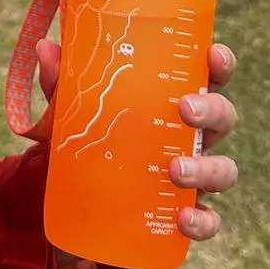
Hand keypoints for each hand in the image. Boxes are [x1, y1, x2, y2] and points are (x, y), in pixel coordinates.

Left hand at [34, 38, 238, 242]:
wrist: (77, 202)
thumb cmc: (90, 141)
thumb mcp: (72, 112)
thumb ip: (62, 83)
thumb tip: (45, 47)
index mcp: (172, 101)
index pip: (207, 76)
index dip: (219, 63)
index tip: (212, 56)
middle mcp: (190, 136)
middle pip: (223, 117)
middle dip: (212, 111)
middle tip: (184, 111)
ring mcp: (193, 176)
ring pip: (224, 169)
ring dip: (207, 168)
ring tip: (175, 170)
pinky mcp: (185, 213)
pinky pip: (209, 219)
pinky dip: (203, 221)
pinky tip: (183, 219)